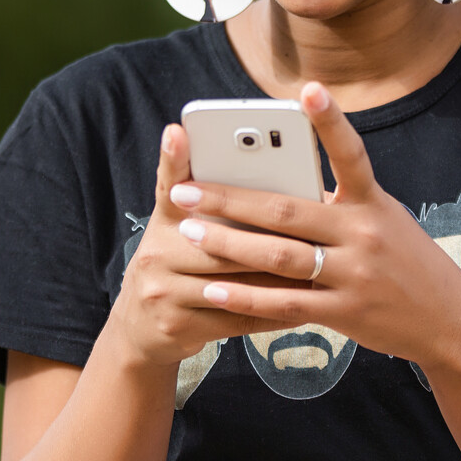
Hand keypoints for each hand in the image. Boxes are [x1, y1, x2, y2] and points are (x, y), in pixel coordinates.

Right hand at [107, 121, 305, 369]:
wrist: (141, 329)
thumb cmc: (178, 266)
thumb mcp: (181, 230)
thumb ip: (213, 205)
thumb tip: (269, 178)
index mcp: (164, 220)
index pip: (168, 182)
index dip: (173, 157)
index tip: (179, 131)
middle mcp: (156, 251)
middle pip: (217, 237)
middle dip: (266, 234)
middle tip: (311, 225)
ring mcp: (164, 291)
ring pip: (233, 280)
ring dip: (278, 276)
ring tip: (318, 267)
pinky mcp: (178, 326)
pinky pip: (237, 318)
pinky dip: (272, 311)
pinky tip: (303, 305)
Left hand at [169, 82, 460, 367]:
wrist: (450, 321)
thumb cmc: (406, 259)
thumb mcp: (383, 218)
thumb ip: (338, 201)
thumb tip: (280, 182)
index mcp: (372, 202)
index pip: (351, 153)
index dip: (330, 121)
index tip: (307, 89)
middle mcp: (363, 234)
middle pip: (286, 212)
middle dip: (229, 198)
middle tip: (184, 189)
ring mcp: (353, 275)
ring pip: (278, 257)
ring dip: (227, 244)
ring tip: (188, 232)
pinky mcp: (344, 312)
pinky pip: (284, 305)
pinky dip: (245, 297)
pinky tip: (213, 289)